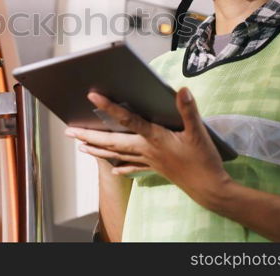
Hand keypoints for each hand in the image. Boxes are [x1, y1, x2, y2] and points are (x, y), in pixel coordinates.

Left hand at [64, 88, 233, 208]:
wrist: (210, 189)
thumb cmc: (204, 160)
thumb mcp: (198, 132)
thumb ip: (188, 110)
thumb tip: (181, 90)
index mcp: (154, 137)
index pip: (127, 119)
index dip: (109, 107)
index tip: (92, 96)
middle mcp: (146, 149)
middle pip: (112, 142)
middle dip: (89, 136)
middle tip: (69, 132)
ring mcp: (149, 160)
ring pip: (117, 154)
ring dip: (97, 150)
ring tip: (79, 146)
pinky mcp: (155, 168)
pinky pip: (132, 167)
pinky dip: (120, 167)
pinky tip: (112, 169)